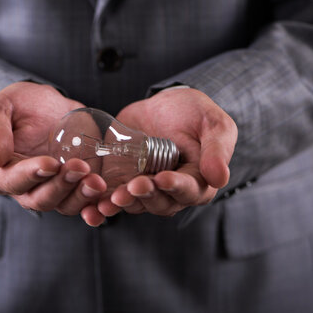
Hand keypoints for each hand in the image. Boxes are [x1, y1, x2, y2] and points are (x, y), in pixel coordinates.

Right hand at [0, 82, 106, 224]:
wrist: (47, 106)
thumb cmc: (17, 106)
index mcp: (1, 172)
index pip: (13, 181)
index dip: (32, 174)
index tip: (50, 163)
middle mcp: (25, 189)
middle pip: (41, 199)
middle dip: (61, 185)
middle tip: (80, 166)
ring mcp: (53, 191)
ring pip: (65, 205)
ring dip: (81, 196)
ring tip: (97, 181)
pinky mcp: (76, 189)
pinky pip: (86, 204)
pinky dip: (96, 205)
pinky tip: (106, 196)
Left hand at [97, 87, 236, 216]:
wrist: (161, 106)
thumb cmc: (193, 113)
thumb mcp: (212, 123)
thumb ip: (217, 149)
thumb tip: (220, 179)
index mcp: (199, 182)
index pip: (189, 190)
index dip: (175, 186)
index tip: (162, 178)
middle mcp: (172, 193)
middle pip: (160, 203)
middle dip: (145, 195)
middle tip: (133, 185)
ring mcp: (146, 191)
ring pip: (135, 204)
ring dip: (124, 204)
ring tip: (112, 199)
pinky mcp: (123, 184)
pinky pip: (113, 199)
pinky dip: (102, 204)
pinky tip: (92, 206)